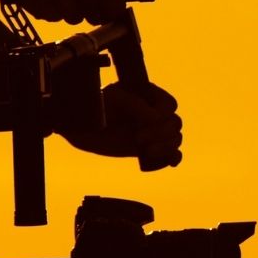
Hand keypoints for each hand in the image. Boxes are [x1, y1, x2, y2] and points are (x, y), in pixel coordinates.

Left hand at [61, 82, 182, 168]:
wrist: (82, 127)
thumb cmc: (97, 107)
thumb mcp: (113, 99)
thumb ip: (135, 105)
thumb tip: (157, 118)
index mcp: (148, 95)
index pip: (169, 104)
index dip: (164, 114)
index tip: (150, 121)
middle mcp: (154, 112)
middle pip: (174, 123)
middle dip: (161, 133)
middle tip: (138, 138)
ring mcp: (152, 131)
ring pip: (175, 138)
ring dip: (166, 146)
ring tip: (148, 150)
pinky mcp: (149, 147)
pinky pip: (171, 153)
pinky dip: (174, 157)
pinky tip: (170, 162)